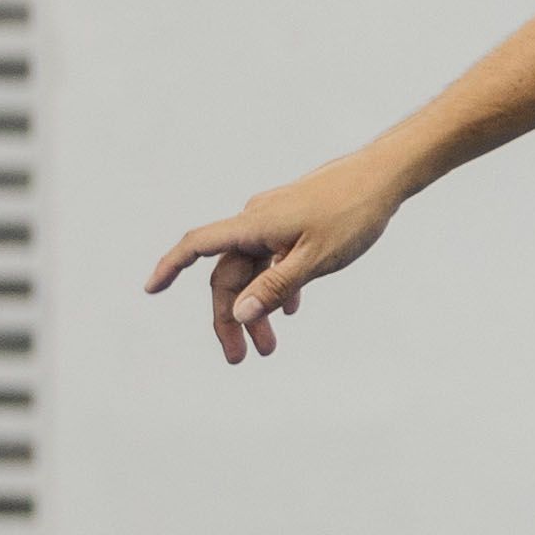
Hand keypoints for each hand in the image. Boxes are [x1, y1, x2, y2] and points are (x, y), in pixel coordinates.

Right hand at [144, 150, 409, 362]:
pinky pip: (274, 260)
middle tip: (241, 358)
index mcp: (253, 226)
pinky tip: (291, 311)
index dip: (171, 266)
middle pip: (228, 274)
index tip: (151, 289)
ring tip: (269, 347)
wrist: (383, 176)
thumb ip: (276, 287)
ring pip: (253, 271)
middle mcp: (256, 222)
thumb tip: (238, 313)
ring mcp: (275, 222)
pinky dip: (277, 286)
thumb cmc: (352, 214)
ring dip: (258, 308)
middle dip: (231, 317)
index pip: (198, 246)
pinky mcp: (294, 224)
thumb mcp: (315, 259)